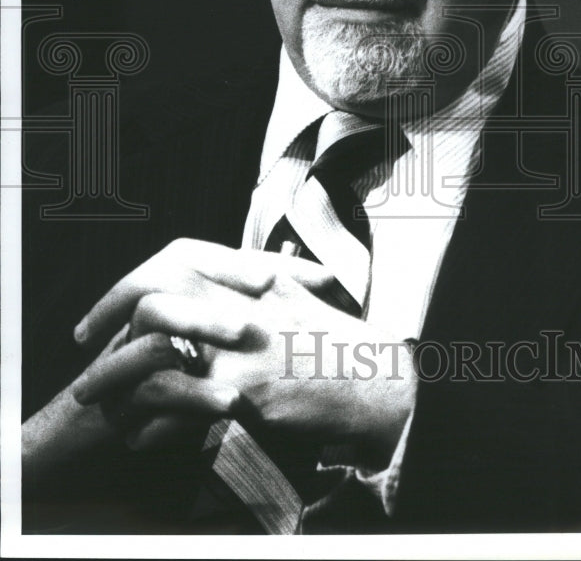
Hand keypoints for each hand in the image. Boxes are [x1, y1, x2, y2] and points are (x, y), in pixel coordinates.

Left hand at [71, 239, 415, 465]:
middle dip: (109, 328)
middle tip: (87, 359)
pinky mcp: (249, 391)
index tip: (104, 316)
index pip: (172, 261)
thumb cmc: (336, 341)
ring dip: (119, 383)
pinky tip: (142, 438)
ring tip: (101, 403)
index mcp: (250, 277)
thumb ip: (256, 281)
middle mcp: (241, 304)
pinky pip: (180, 409)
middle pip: (152, 302)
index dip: (126, 285)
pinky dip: (153, 428)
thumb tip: (223, 279)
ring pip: (156, 356)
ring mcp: (242, 348)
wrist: (375, 381)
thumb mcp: (297, 294)